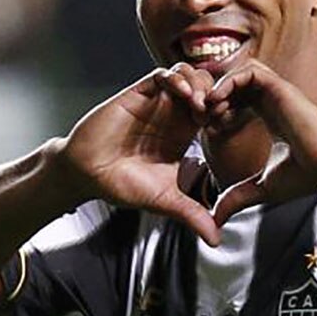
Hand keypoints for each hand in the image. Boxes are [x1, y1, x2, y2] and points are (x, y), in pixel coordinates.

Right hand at [59, 63, 220, 244]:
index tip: (230, 126)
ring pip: (187, 75)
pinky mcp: (137, 94)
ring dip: (200, 83)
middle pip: (207, 87)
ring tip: (202, 104)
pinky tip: (184, 95)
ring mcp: (156, 102)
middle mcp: (173, 114)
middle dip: (218, 94)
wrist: (86, 175)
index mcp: (184, 133)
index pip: (215, 111)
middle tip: (219, 112)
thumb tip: (217, 240)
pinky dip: (177, 79)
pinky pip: (162, 74)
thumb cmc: (123, 185)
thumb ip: (192, 214)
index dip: (227, 114)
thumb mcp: (165, 200)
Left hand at [206, 60, 316, 225]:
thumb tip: (216, 219)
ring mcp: (277, 92)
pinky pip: (248, 71)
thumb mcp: (261, 187)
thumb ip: (237, 197)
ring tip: (207, 108)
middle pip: (234, 84)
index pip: (237, 101)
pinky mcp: (280, 87)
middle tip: (199, 117)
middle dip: (213, 97)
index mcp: (270, 117)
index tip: (208, 131)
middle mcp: (272, 101)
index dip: (217, 112)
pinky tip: (218, 101)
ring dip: (218, 87)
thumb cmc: (307, 176)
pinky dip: (229, 82)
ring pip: (239, 73)